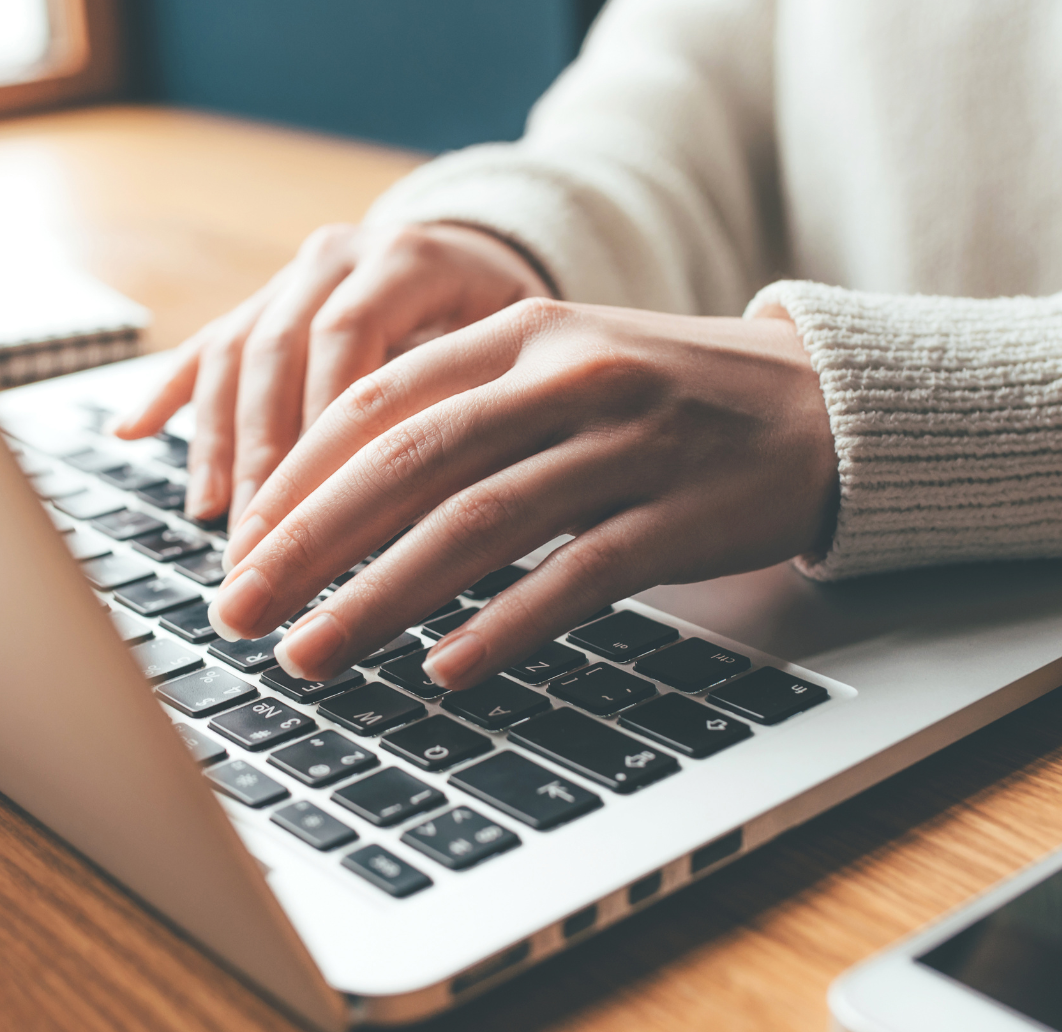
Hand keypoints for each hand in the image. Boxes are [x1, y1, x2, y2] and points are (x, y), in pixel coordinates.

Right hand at [112, 221, 551, 521]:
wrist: (489, 254)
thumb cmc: (517, 325)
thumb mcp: (519, 350)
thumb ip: (480, 401)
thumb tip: (456, 505)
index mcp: (410, 258)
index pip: (350, 341)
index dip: (324, 428)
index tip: (315, 512)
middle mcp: (341, 255)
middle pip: (280, 352)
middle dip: (264, 457)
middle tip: (257, 544)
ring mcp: (294, 275)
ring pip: (237, 353)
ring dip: (219, 442)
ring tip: (213, 518)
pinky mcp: (264, 299)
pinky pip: (207, 344)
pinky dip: (169, 392)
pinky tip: (130, 433)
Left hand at [205, 298, 836, 690]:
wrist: (823, 406)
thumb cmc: (667, 399)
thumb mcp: (562, 368)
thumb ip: (462, 410)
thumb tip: (332, 498)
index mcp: (522, 332)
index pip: (378, 401)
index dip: (296, 477)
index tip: (238, 545)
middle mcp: (568, 375)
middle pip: (409, 461)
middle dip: (308, 545)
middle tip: (238, 611)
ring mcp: (628, 444)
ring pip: (478, 522)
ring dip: (379, 598)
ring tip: (311, 654)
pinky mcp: (681, 515)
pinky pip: (575, 576)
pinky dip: (502, 626)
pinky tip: (443, 670)